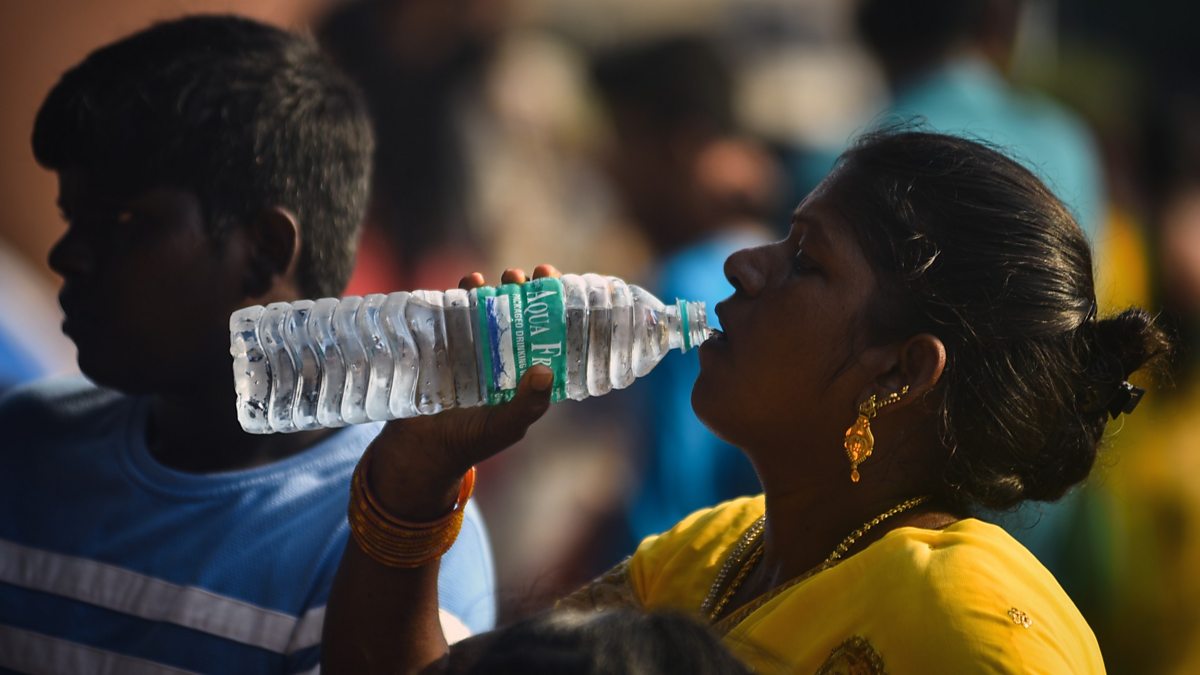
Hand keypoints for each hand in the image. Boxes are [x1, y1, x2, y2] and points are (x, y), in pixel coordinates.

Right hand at [364, 265, 561, 519]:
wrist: (421, 449)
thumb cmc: (471, 441)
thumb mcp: (506, 425)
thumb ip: (528, 404)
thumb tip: (544, 370)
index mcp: (524, 372)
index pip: (544, 332)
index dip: (551, 306)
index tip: (554, 283)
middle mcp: (502, 356)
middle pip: (516, 313)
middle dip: (521, 289)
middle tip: (519, 275)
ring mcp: (472, 348)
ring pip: (487, 308)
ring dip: (492, 287)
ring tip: (497, 277)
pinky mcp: (443, 346)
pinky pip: (454, 314)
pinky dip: (461, 294)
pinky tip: (467, 282)